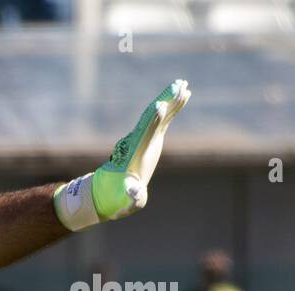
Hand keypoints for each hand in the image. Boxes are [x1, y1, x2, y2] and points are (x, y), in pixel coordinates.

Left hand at [54, 79, 190, 230]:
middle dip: (164, 102)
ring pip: (159, 114)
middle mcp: (137, 141)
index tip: (159, 106)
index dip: (151, 122)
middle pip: (151, 118)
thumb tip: (134, 192)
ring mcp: (145, 138)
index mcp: (133, 154)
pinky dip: (174, 107)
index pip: (143, 135)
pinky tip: (185, 94)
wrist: (108, 193)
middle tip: (177, 85)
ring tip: (184, 84)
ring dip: (171, 99)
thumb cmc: (117, 200)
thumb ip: (130, 197)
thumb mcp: (125, 202)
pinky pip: (164, 118)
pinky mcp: (151, 139)